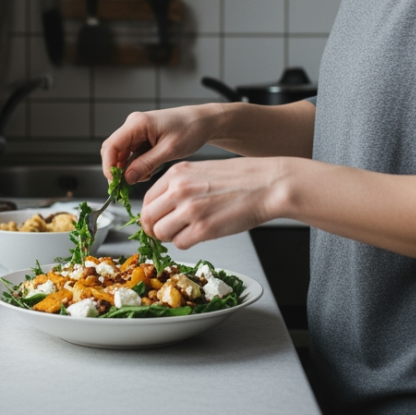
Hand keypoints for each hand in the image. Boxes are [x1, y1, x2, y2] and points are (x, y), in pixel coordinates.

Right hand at [99, 105, 222, 183]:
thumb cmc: (190, 130)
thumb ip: (146, 164)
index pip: (111, 146)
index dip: (109, 166)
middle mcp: (133, 126)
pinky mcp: (142, 138)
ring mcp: (137, 132)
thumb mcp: (169, 150)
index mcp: (137, 123)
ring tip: (147, 175)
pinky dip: (137, 166)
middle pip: (113, 151)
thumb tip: (127, 178)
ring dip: (130, 169)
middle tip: (128, 185)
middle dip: (118, 170)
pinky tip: (150, 170)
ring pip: (122, 155)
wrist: (203, 122)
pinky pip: (132, 155)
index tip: (115, 183)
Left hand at [139, 157, 290, 249]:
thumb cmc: (241, 178)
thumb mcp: (201, 171)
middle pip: (148, 218)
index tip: (156, 221)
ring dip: (170, 237)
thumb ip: (179, 186)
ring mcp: (190, 209)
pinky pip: (180, 243)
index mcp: (176, 174)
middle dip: (154, 229)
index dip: (150, 215)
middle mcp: (179, 190)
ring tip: (185, 232)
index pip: (146, 200)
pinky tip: (199, 234)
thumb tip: (163, 207)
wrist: (268, 184)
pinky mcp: (204, 228)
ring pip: (160, 233)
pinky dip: (186, 243)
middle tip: (165, 233)